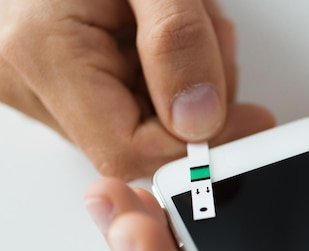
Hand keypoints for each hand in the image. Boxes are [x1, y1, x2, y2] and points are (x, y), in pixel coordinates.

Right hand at [0, 0, 272, 178]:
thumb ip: (177, 39)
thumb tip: (201, 118)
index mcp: (42, 51)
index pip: (128, 148)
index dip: (197, 146)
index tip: (247, 120)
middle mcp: (31, 79)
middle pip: (144, 137)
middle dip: (199, 95)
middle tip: (211, 36)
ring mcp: (46, 83)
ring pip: (146, 118)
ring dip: (187, 77)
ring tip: (183, 15)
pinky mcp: (65, 79)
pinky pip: (134, 97)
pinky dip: (167, 69)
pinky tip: (162, 29)